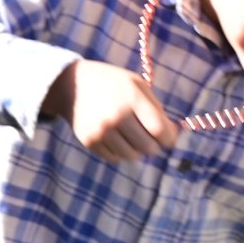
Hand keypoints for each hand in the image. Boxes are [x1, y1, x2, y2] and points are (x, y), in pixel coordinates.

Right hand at [43, 60, 179, 162]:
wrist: (72, 86)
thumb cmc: (112, 84)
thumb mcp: (137, 85)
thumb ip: (156, 109)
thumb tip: (171, 136)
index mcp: (131, 98)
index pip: (160, 131)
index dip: (169, 138)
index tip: (168, 137)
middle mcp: (116, 116)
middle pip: (148, 147)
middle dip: (154, 144)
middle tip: (149, 136)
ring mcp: (101, 131)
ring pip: (132, 156)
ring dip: (137, 149)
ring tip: (131, 136)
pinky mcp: (90, 141)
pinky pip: (115, 158)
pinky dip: (120, 152)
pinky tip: (116, 138)